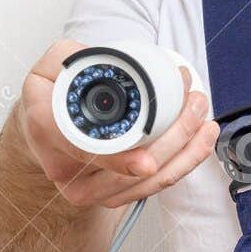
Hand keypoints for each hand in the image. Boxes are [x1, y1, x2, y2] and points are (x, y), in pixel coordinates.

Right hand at [16, 39, 218, 208]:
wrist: (46, 129)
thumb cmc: (52, 96)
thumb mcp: (50, 65)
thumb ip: (70, 56)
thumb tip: (103, 60)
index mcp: (47, 131)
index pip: (82, 150)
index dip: (117, 160)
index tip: (147, 162)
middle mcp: (64, 169)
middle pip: (125, 173)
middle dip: (171, 141)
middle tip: (194, 105)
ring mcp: (87, 188)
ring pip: (144, 184)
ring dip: (183, 153)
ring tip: (203, 120)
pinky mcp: (110, 195)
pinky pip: (151, 188)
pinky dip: (182, 165)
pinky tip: (200, 142)